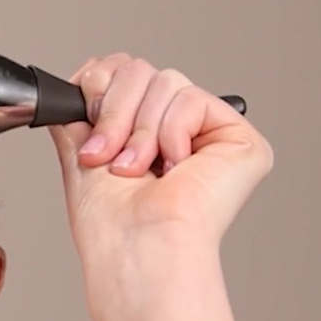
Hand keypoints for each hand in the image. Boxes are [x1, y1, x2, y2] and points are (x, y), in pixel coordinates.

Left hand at [48, 54, 273, 303]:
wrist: (135, 249)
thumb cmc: (111, 225)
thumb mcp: (80, 151)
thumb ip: (81, 110)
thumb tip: (85, 74)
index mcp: (145, 138)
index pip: (126, 74)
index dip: (100, 86)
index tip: (84, 118)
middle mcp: (179, 134)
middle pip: (142, 71)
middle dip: (113, 112)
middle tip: (107, 154)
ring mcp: (211, 136)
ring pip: (166, 80)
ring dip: (139, 130)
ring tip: (137, 170)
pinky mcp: (240, 140)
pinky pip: (191, 98)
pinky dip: (170, 133)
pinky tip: (173, 169)